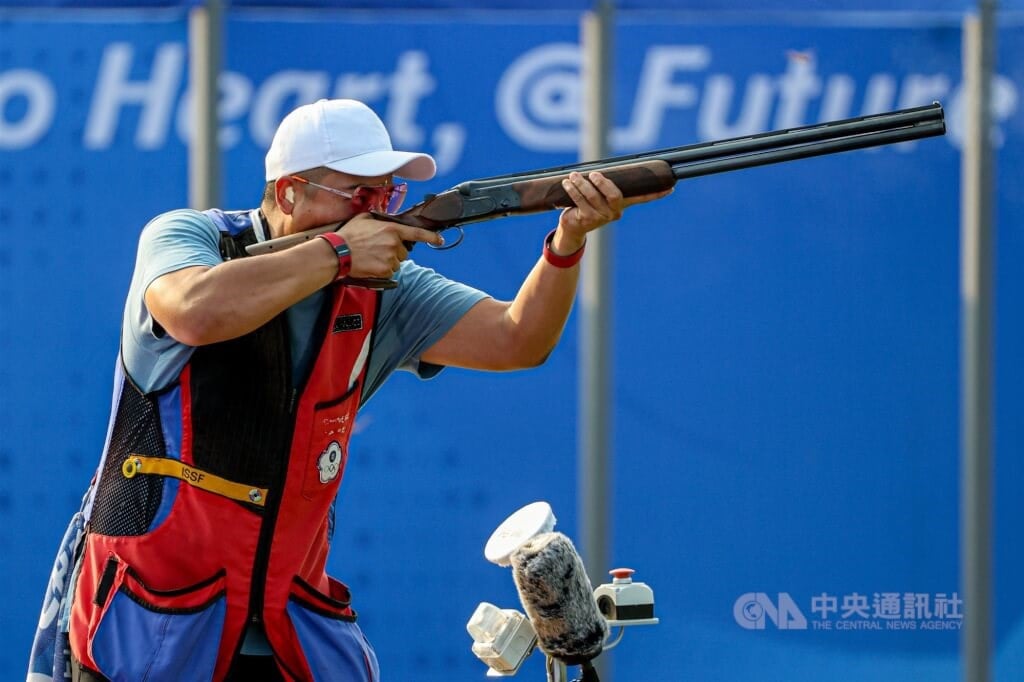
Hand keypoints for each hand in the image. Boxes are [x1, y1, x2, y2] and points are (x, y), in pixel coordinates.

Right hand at [336, 213, 442, 279]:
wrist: (338, 253)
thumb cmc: (349, 235)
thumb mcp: (364, 219)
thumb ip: (380, 219)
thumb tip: (385, 220)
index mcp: (392, 229)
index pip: (417, 233)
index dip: (431, 237)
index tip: (440, 240)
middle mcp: (394, 244)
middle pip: (404, 252)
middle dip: (394, 251)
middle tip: (377, 249)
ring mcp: (391, 258)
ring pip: (397, 263)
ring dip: (388, 261)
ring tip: (372, 256)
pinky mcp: (385, 270)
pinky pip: (390, 272)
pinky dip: (382, 270)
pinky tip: (371, 264)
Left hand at [555, 171, 672, 251]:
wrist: (573, 227)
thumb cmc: (587, 205)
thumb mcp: (599, 195)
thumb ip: (605, 184)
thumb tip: (604, 166)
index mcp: (622, 204)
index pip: (642, 199)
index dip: (656, 194)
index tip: (671, 188)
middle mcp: (615, 212)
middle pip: (614, 196)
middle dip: (603, 182)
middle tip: (593, 174)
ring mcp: (601, 218)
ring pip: (593, 197)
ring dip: (581, 184)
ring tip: (573, 176)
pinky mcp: (587, 219)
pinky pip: (580, 201)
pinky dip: (572, 190)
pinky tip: (566, 183)